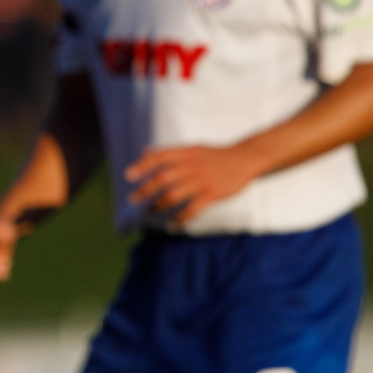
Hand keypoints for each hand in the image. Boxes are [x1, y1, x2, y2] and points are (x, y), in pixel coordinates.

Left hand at [125, 144, 260, 223]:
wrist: (244, 160)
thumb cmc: (214, 155)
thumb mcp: (192, 148)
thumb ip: (169, 152)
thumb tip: (144, 152)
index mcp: (186, 153)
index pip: (160, 157)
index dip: (143, 166)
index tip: (128, 175)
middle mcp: (192, 165)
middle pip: (164, 177)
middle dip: (146, 189)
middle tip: (133, 199)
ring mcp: (202, 180)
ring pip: (175, 194)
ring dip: (160, 205)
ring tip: (151, 212)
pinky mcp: (212, 194)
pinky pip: (193, 209)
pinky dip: (181, 218)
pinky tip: (172, 224)